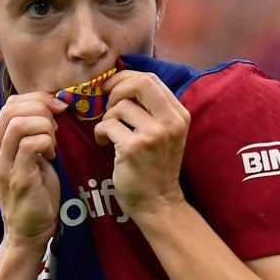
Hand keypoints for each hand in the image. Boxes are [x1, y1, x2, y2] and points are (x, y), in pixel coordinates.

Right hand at [0, 93, 67, 246]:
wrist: (29, 232)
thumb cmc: (35, 193)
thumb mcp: (29, 158)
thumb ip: (32, 135)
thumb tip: (50, 108)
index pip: (9, 105)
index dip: (36, 99)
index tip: (57, 108)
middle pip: (12, 109)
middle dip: (42, 109)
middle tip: (56, 125)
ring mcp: (3, 167)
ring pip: (20, 124)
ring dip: (45, 126)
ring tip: (52, 142)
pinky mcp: (18, 180)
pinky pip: (31, 145)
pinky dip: (47, 143)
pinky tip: (51, 155)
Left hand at [93, 71, 189, 217]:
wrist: (157, 202)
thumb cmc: (156, 166)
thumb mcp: (165, 133)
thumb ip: (151, 109)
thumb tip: (122, 82)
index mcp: (179, 114)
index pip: (151, 79)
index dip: (126, 78)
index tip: (111, 87)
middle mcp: (170, 121)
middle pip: (140, 83)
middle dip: (116, 88)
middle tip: (106, 103)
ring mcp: (153, 134)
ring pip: (119, 106)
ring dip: (107, 117)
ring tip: (109, 133)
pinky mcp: (134, 148)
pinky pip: (107, 125)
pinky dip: (100, 132)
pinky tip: (104, 144)